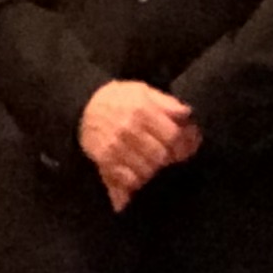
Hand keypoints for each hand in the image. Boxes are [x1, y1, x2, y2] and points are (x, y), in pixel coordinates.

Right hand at [78, 82, 200, 211]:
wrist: (85, 105)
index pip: (172, 135)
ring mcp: (116, 147)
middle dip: (170, 158)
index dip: (185, 144)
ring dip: (155, 170)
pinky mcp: (104, 160)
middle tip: (171, 156)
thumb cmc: (120, 98)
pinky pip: (128, 180)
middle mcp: (129, 129)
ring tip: (154, 163)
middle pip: (160, 156)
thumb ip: (167, 103)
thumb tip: (186, 114)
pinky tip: (140, 174)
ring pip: (146, 171)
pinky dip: (137, 181)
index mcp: (142, 110)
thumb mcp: (144, 91)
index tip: (188, 147)